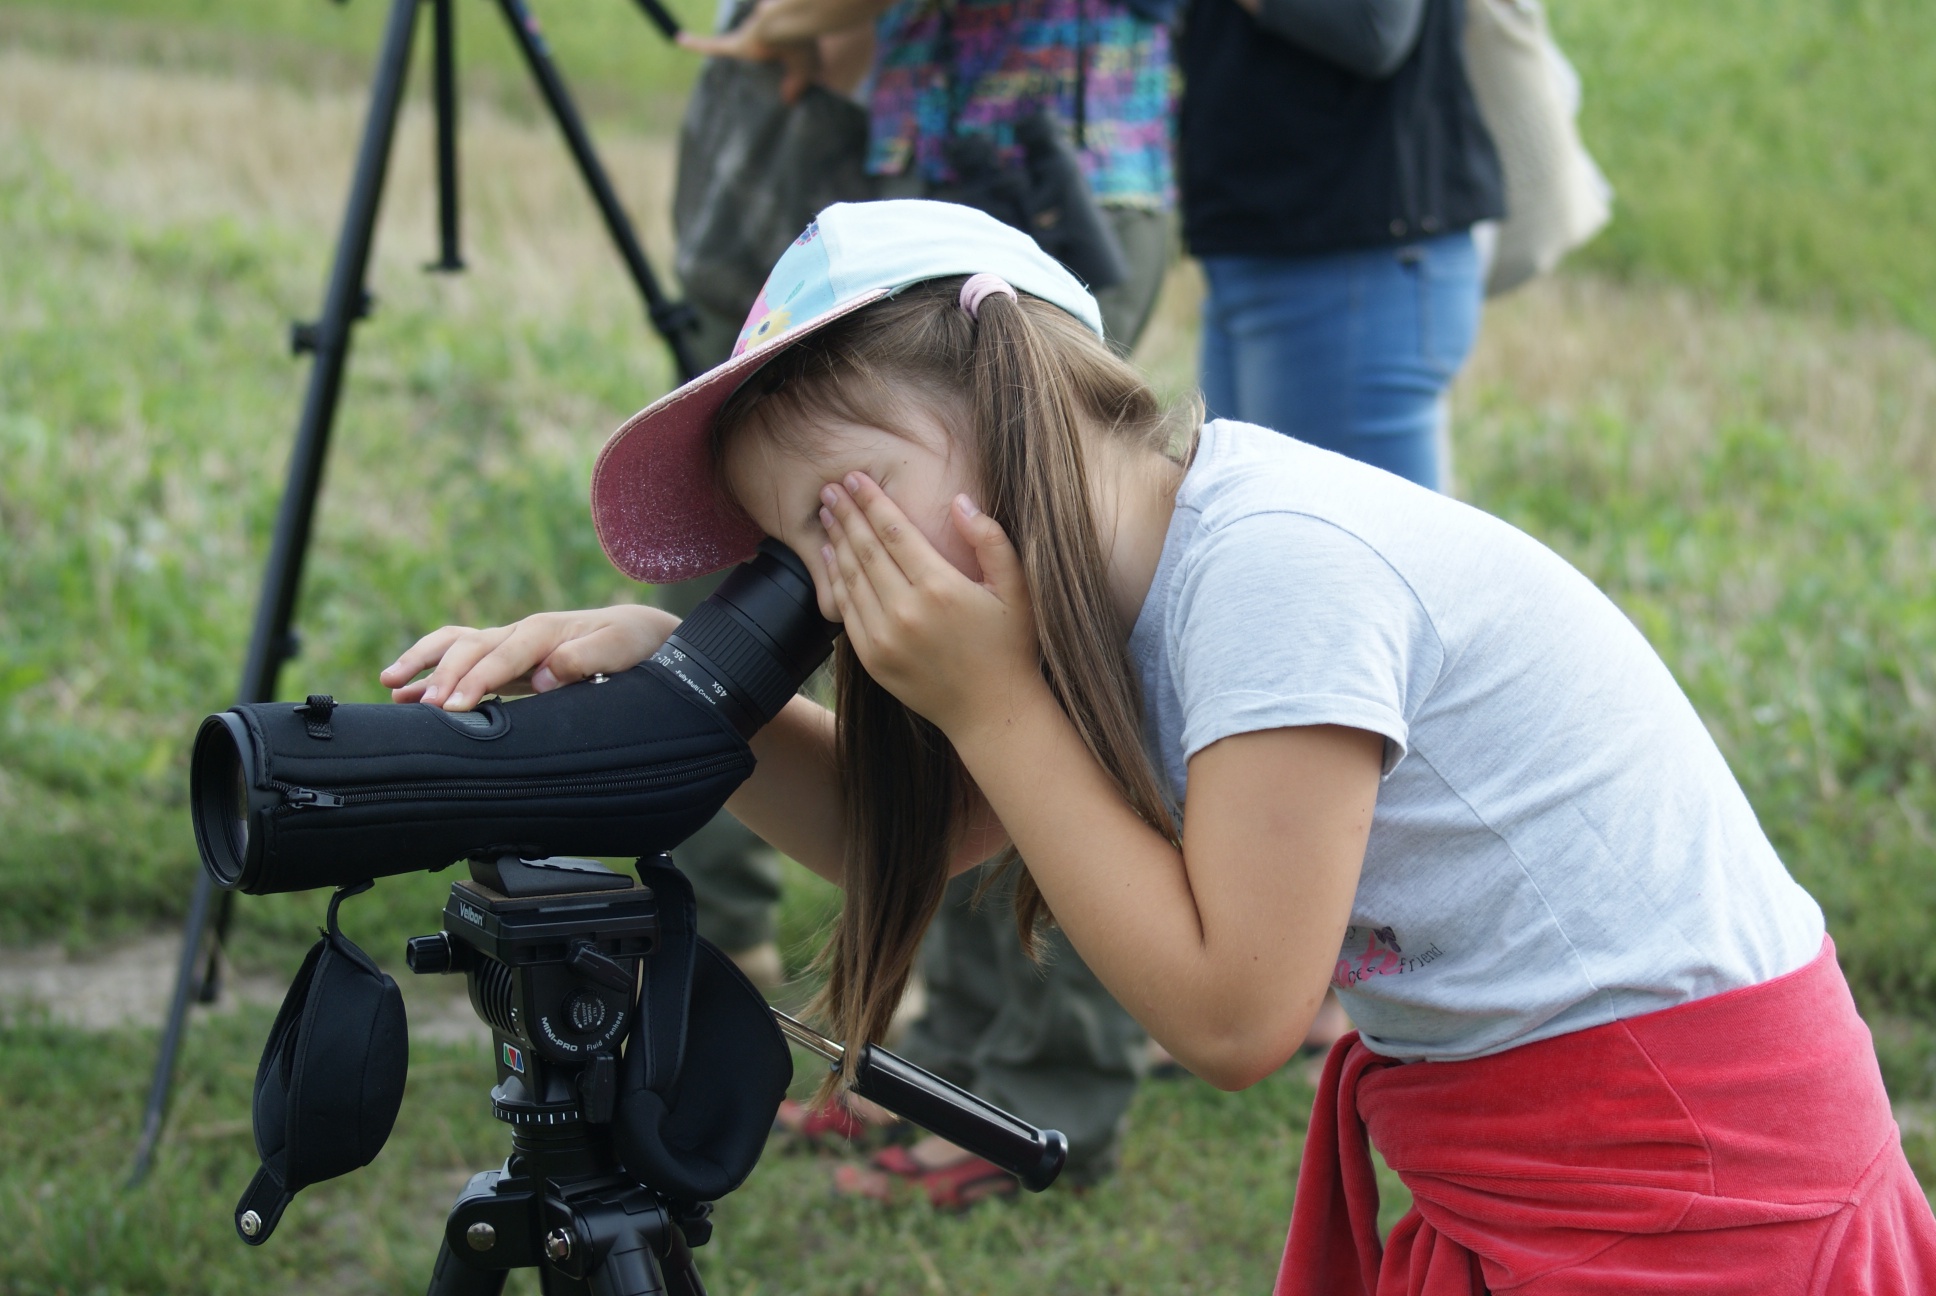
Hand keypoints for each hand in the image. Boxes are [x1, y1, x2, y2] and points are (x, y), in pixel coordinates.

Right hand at [379, 604, 679, 710]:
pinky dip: (432, 670)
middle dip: (444, 675)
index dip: (477, 678)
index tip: (453, 705)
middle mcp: (521, 634)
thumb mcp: (619, 650)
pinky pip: (462, 660)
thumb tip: (544, 677)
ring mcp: (511, 645)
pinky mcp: (507, 660)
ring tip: (391, 686)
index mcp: (545, 631)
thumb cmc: (630, 643)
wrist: (637, 632)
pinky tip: (405, 692)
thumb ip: (585, 661)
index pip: (504, 654)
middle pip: (470, 647)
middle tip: (423, 709)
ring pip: (456, 646)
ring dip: (423, 663)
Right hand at [678, 21, 821, 103]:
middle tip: (782, 52)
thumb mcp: (800, 69)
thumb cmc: (795, 42)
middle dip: (764, 46)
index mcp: (744, 45)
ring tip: (804, 39)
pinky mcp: (774, 3)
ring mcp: (761, 11)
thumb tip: (788, 99)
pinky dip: (795, 21)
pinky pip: (781, 13)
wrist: (801, 9)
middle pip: (751, 37)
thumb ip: (795, 83)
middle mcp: (749, 27)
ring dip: (784, 33)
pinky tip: (809, 22)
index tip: (679, 37)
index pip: (715, 46)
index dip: (697, 44)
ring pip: (769, 25)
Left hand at [815, 472, 1042, 737]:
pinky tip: (830, 558)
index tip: (854, 477)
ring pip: (850, 577)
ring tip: (826, 514)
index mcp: (940, 587)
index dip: (871, 500)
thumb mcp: (1017, 588)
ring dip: (836, 541)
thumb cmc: (1010, 646)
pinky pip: (846, 611)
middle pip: (864, 549)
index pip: (893, 531)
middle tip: (829, 488)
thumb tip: (960, 501)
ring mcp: (884, 638)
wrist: (992, 711)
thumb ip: (991, 540)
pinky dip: (835, 580)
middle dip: (845, 514)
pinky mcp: (873, 660)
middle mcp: (906, 611)